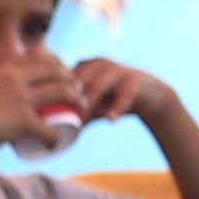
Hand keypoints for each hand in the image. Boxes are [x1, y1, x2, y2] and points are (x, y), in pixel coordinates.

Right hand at [0, 51, 83, 152]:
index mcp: (7, 67)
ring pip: (60, 92)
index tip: (65, 72)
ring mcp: (20, 98)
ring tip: (82, 106)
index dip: (58, 64)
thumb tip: (4, 92)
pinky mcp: (22, 120)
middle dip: (71, 78)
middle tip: (79, 89)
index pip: (40, 58)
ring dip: (76, 98)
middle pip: (54, 71)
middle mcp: (16, 78)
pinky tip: (58, 141)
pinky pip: (48, 129)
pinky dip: (55, 136)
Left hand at [58, 59, 189, 141]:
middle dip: (72, 94)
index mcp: (86, 66)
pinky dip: (118, 106)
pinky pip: (126, 92)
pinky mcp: (137, 78)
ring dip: (92, 98)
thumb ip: (76, 114)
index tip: (47, 107)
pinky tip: (111, 119)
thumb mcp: (94, 106)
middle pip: (82, 76)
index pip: (66, 72)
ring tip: (84, 116)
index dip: (56, 88)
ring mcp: (119, 69)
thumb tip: (52, 135)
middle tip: (62, 114)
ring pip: (102, 81)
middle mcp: (100, 63)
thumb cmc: (115, 100)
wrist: (151, 97)